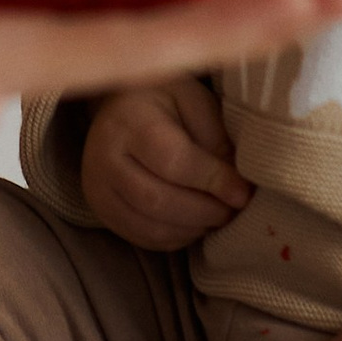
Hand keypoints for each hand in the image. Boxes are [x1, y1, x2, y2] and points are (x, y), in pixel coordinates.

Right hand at [81, 72, 258, 248]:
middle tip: (234, 209)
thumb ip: (215, 139)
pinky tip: (196, 223)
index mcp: (128, 121)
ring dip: (193, 228)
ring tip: (219, 215)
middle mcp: (103, 157)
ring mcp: (98, 189)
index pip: (171, 160)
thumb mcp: (195, 102)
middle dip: (204, 211)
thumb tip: (238, 187)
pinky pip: (144, 238)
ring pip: (150, 226)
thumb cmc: (164, 101)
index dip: (211, 180)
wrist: (119, 107)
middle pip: (157, 200)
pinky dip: (178, 237)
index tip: (243, 193)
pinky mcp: (102, 212)